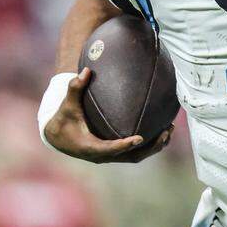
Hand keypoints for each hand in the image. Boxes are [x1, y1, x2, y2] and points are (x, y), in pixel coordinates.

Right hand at [42, 68, 172, 162]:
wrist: (57, 136)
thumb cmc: (64, 119)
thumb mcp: (67, 105)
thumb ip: (75, 88)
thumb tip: (86, 70)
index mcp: (90, 147)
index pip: (110, 149)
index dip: (124, 145)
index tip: (139, 138)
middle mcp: (102, 156)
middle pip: (131, 156)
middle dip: (150, 147)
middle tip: (165, 132)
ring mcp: (111, 156)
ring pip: (137, 156)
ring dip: (155, 146)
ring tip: (170, 129)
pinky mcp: (115, 154)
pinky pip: (136, 152)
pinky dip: (150, 144)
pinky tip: (162, 129)